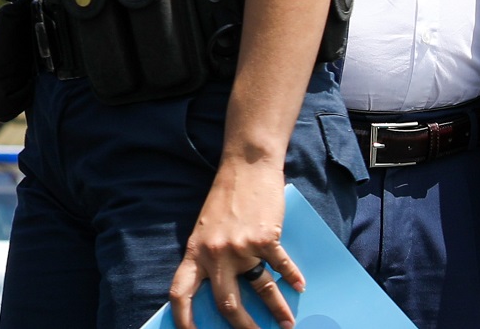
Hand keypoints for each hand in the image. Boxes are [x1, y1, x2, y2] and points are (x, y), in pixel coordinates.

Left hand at [169, 161, 301, 328]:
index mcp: (195, 252)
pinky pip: (281, 267)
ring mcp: (240, 247)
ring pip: (261, 290)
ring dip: (278, 311)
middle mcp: (215, 253)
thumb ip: (210, 259)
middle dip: (243, 328)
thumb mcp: (207, 231)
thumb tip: (223, 296)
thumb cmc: (225, 199)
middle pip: (227, 304)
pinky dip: (292, 278)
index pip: (180, 292)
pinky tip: (299, 286)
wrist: (245, 167)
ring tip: (288, 325)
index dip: (183, 319)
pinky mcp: (265, 238)